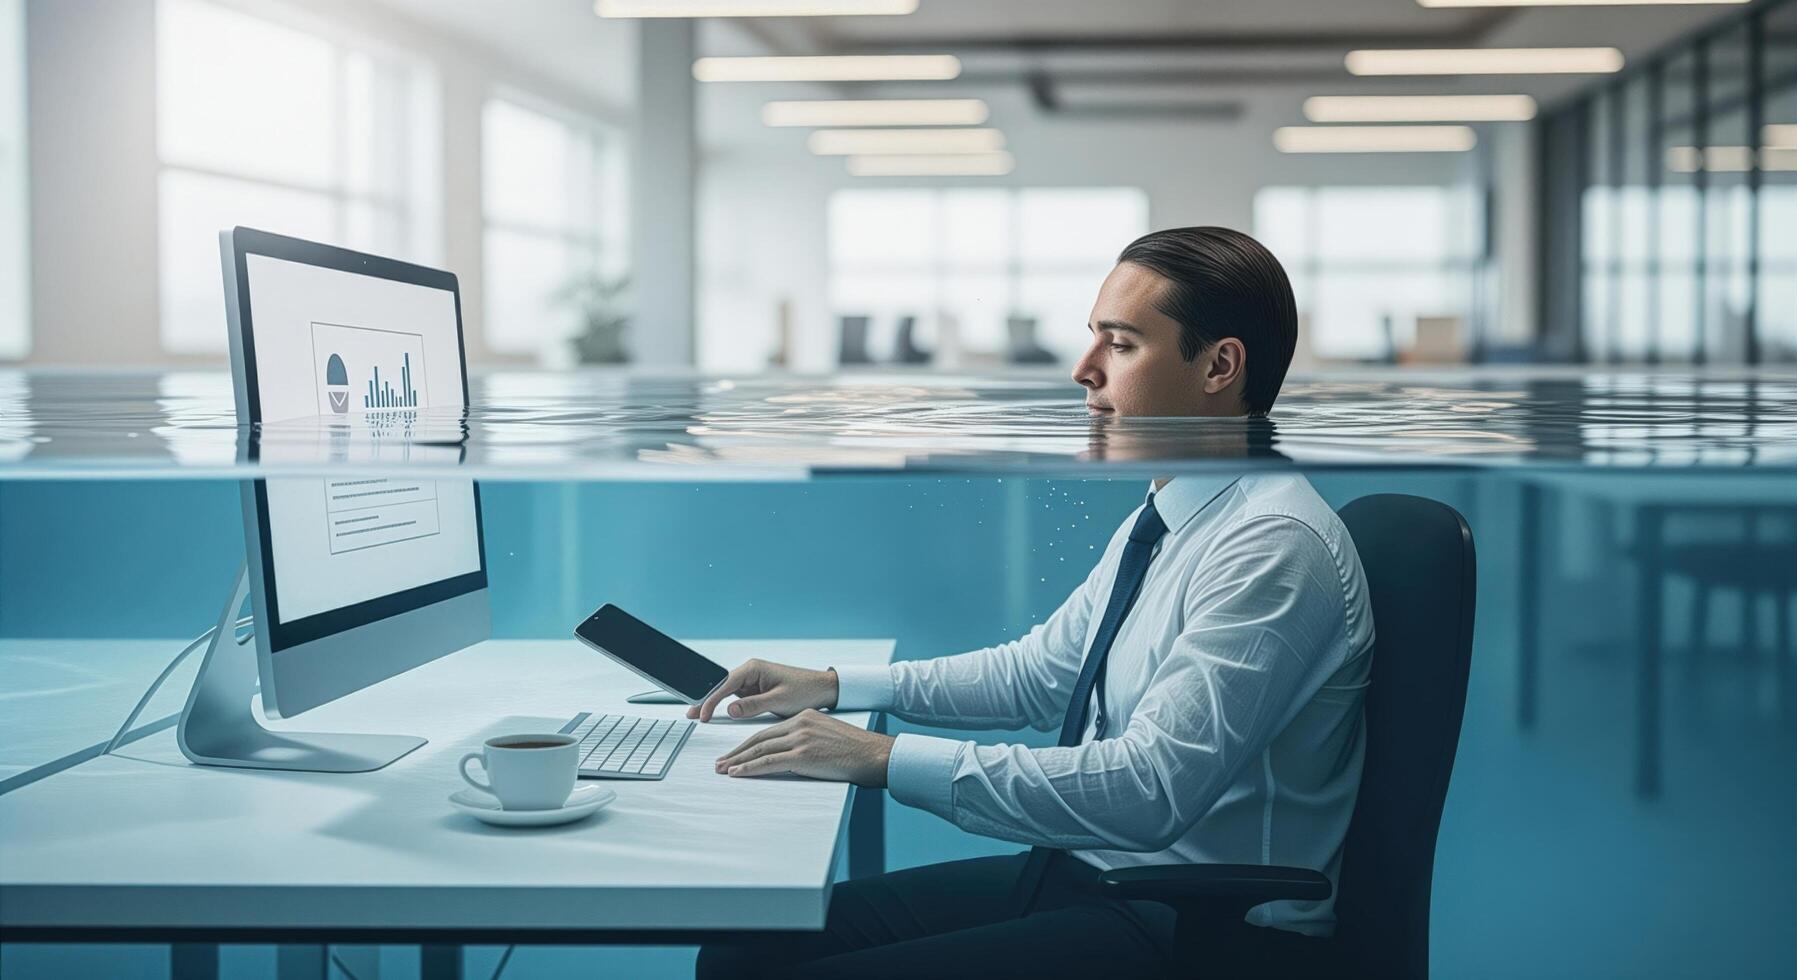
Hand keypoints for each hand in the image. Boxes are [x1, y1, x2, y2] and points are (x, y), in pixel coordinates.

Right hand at [687, 658, 839, 721]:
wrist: (822, 689)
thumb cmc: (805, 690)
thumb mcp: (779, 700)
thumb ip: (754, 705)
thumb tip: (731, 710)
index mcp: (754, 668)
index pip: (725, 684)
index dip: (712, 700)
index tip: (703, 714)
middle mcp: (750, 672)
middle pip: (721, 687)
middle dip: (706, 700)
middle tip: (691, 714)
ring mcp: (752, 681)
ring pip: (726, 693)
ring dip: (713, 704)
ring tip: (698, 716)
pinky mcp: (755, 691)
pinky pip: (736, 698)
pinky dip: (725, 706)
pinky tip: (714, 714)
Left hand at [715, 709, 893, 786]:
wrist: (872, 754)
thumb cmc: (854, 750)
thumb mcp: (826, 735)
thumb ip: (805, 740)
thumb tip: (789, 754)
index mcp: (804, 718)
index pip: (768, 731)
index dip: (748, 744)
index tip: (734, 753)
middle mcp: (799, 724)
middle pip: (759, 738)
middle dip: (736, 752)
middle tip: (719, 762)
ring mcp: (800, 739)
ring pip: (760, 750)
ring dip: (737, 761)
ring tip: (723, 770)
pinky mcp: (803, 755)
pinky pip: (769, 762)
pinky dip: (749, 768)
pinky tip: (737, 773)